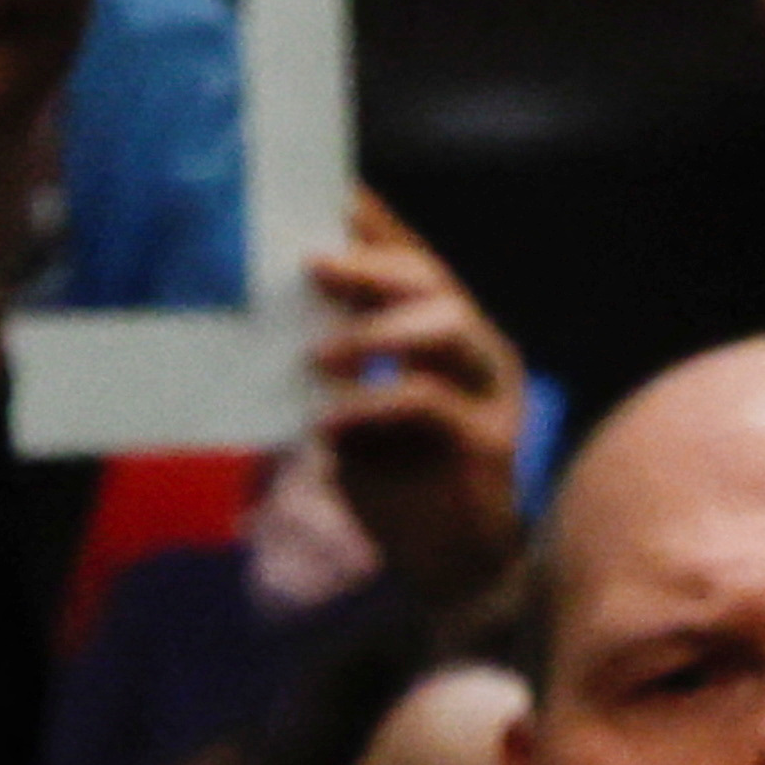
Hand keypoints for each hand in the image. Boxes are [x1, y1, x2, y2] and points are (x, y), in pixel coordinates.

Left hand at [306, 192, 529, 611]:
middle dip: (372, 264)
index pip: (414, 263)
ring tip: (317, 354)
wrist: (452, 571)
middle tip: (312, 263)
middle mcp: (478, 350)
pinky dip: (371, 405)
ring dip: (376, 329)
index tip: (328, 192)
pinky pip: (429, 401)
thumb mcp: (354, 413)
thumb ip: (335, 365)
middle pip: (434, 280)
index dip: (376, 226)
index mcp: (449, 334)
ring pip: (447, 323)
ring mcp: (491, 391)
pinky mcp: (489, 439)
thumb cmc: (399, 486)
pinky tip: (327, 424)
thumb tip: (273, 315)